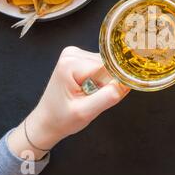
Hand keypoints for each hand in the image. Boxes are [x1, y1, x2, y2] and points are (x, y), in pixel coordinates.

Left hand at [8, 46, 129, 159]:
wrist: (46, 121)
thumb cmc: (61, 119)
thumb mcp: (86, 112)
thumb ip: (108, 96)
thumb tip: (128, 81)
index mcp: (71, 63)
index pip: (108, 68)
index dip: (112, 84)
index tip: (105, 97)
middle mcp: (72, 53)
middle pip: (107, 65)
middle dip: (107, 84)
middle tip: (93, 99)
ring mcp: (75, 54)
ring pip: (106, 66)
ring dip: (104, 82)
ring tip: (89, 95)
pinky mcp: (79, 58)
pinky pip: (101, 67)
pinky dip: (100, 80)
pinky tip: (89, 89)